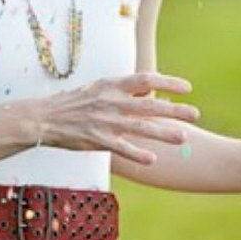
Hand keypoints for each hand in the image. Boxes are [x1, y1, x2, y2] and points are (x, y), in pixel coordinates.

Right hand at [41, 72, 199, 164]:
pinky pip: (121, 147)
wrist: (45, 117)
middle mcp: (111, 101)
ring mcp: (104, 121)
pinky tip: (152, 159)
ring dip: (162, 132)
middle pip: (149, 104)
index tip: (187, 88)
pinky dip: (137, 153)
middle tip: (195, 114)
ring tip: (183, 137)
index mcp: (111, 85)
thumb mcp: (99, 88)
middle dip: (173, 110)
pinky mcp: (97, 139)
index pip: (145, 79)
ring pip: (139, 127)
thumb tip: (150, 90)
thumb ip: (124, 90)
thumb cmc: (74, 103)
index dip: (167, 82)